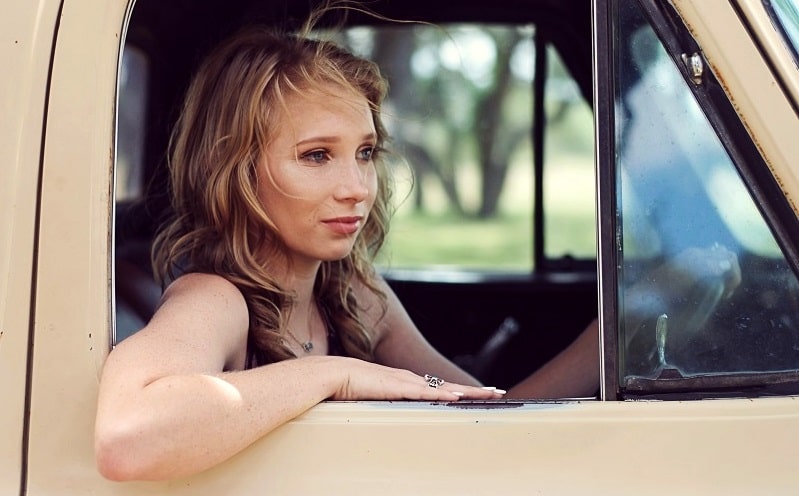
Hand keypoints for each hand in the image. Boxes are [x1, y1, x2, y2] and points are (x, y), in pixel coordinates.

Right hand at [331, 357, 504, 401]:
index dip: (461, 392)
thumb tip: (394, 417)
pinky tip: (457, 398)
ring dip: (468, 392)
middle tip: (497, 392)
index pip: (440, 389)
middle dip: (475, 390)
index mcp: (407, 384)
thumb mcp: (374, 401)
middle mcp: (411, 380)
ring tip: (488, 394)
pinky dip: (442, 396)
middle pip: (450, 387)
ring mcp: (406, 383)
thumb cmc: (349, 388)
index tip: (477, 395)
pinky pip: (425, 393)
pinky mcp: (397, 387)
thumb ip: (386, 406)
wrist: (333, 375)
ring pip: (444, 389)